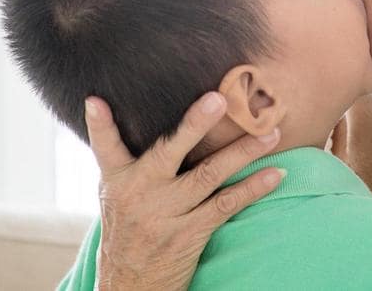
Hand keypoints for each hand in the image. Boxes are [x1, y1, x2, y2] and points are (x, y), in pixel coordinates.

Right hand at [85, 93, 282, 290]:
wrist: (130, 284)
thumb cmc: (129, 229)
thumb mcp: (117, 194)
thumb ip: (128, 160)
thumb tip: (130, 113)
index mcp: (117, 179)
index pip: (105, 147)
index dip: (99, 124)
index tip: (96, 100)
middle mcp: (140, 193)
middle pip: (168, 153)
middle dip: (195, 124)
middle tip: (219, 99)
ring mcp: (165, 214)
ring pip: (208, 175)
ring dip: (243, 152)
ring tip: (271, 134)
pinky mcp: (189, 234)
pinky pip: (226, 205)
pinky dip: (253, 188)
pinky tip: (275, 174)